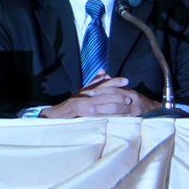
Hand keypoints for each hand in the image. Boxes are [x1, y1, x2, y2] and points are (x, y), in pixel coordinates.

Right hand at [41, 70, 155, 117]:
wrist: (60, 114)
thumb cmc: (74, 103)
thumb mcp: (84, 90)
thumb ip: (95, 82)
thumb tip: (104, 71)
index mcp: (88, 89)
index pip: (103, 83)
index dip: (115, 81)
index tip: (127, 80)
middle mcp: (87, 95)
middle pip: (104, 93)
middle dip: (118, 95)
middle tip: (129, 97)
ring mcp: (85, 104)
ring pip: (103, 103)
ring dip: (116, 106)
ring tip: (127, 107)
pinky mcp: (85, 114)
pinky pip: (100, 115)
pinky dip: (111, 116)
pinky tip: (119, 118)